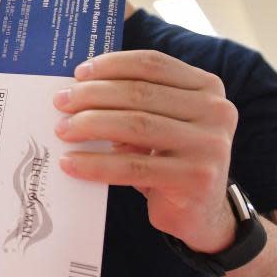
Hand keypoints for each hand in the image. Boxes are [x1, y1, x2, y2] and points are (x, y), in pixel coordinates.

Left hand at [53, 50, 237, 252]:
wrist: (201, 213)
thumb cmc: (171, 160)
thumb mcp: (162, 121)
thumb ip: (137, 100)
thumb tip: (79, 88)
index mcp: (208, 87)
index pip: (153, 64)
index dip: (112, 65)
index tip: (79, 73)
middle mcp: (216, 111)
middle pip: (141, 93)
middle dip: (93, 95)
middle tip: (61, 102)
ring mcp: (209, 145)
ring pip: (136, 126)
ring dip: (91, 125)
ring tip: (63, 130)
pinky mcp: (195, 178)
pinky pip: (133, 167)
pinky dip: (96, 164)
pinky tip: (71, 163)